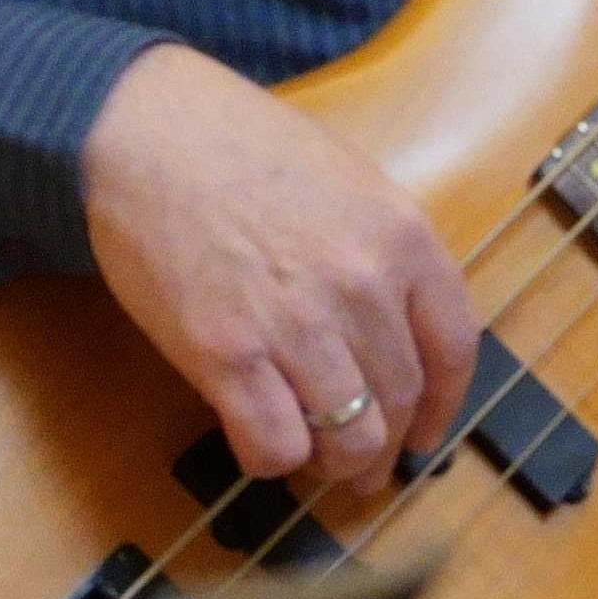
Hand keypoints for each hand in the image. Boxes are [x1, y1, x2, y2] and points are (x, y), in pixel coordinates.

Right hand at [81, 43, 478, 497]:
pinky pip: (276, 445)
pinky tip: (258, 442)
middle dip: (382, 450)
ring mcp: (297, 324)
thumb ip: (380, 253)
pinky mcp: (228, 356)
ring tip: (317, 465)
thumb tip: (391, 334)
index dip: (442, 406)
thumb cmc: (237, 145)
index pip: (453, 350)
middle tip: (363, 467)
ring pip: (349, 440)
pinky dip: (274, 460)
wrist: (144, 131)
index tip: (425, 431)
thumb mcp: (344, 180)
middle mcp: (362, 286)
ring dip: (335, 466)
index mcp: (401, 237)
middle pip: (400, 402)